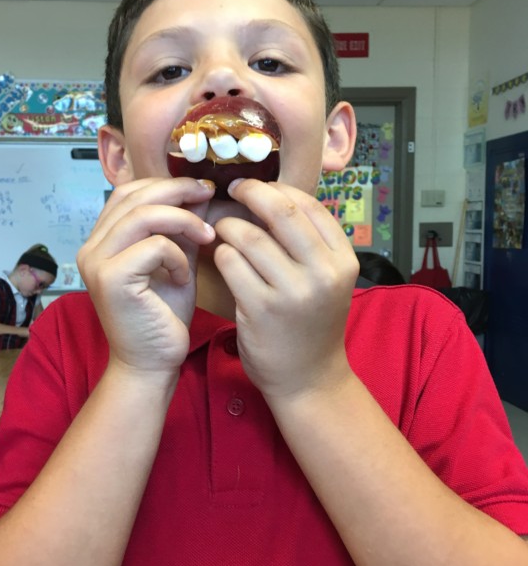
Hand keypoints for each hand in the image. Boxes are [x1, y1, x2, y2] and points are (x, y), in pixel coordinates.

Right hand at [77, 177, 215, 374]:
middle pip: (134, 196)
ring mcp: (96, 262)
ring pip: (143, 215)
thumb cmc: (164, 316)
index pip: (129, 192)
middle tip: (208, 196)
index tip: (201, 190)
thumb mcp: (177, 261)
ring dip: (183, 221)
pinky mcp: (110, 279)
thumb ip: (182, 229)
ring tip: (206, 237)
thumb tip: (201, 193)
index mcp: (103, 240)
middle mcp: (91, 247)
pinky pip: (153, 246)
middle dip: (177, 191)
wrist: (152, 364)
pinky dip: (178, 256)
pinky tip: (183, 277)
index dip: (165, 183)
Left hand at [213, 179, 358, 399]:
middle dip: (250, 192)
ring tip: (223, 230)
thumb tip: (273, 196)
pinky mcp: (261, 309)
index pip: (310, 206)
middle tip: (232, 190)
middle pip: (281, 212)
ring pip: (249, 236)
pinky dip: (221, 253)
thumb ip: (310, 245)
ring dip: (229, 227)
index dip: (278, 187)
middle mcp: (323, 274)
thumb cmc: (312, 325)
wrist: (309, 379)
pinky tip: (222, 258)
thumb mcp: (327, 282)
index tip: (258, 186)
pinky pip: (231, 262)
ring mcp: (293, 292)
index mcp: (343, 261)